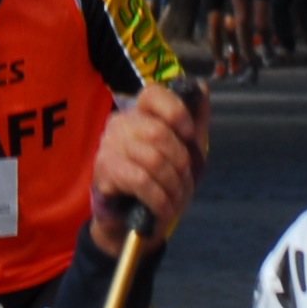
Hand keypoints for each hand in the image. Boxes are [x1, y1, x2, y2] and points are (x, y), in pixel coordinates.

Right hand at [90, 80, 207, 247]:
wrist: (135, 219)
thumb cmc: (160, 181)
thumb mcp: (185, 151)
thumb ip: (195, 120)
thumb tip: (202, 88)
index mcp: (140, 113)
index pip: (153, 94)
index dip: (177, 112)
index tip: (189, 136)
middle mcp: (120, 123)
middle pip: (159, 133)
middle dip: (180, 163)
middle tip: (184, 181)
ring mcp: (108, 145)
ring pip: (153, 160)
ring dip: (172, 186)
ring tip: (175, 199)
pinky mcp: (104, 170)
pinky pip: (140, 181)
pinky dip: (159, 199)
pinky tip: (164, 209)